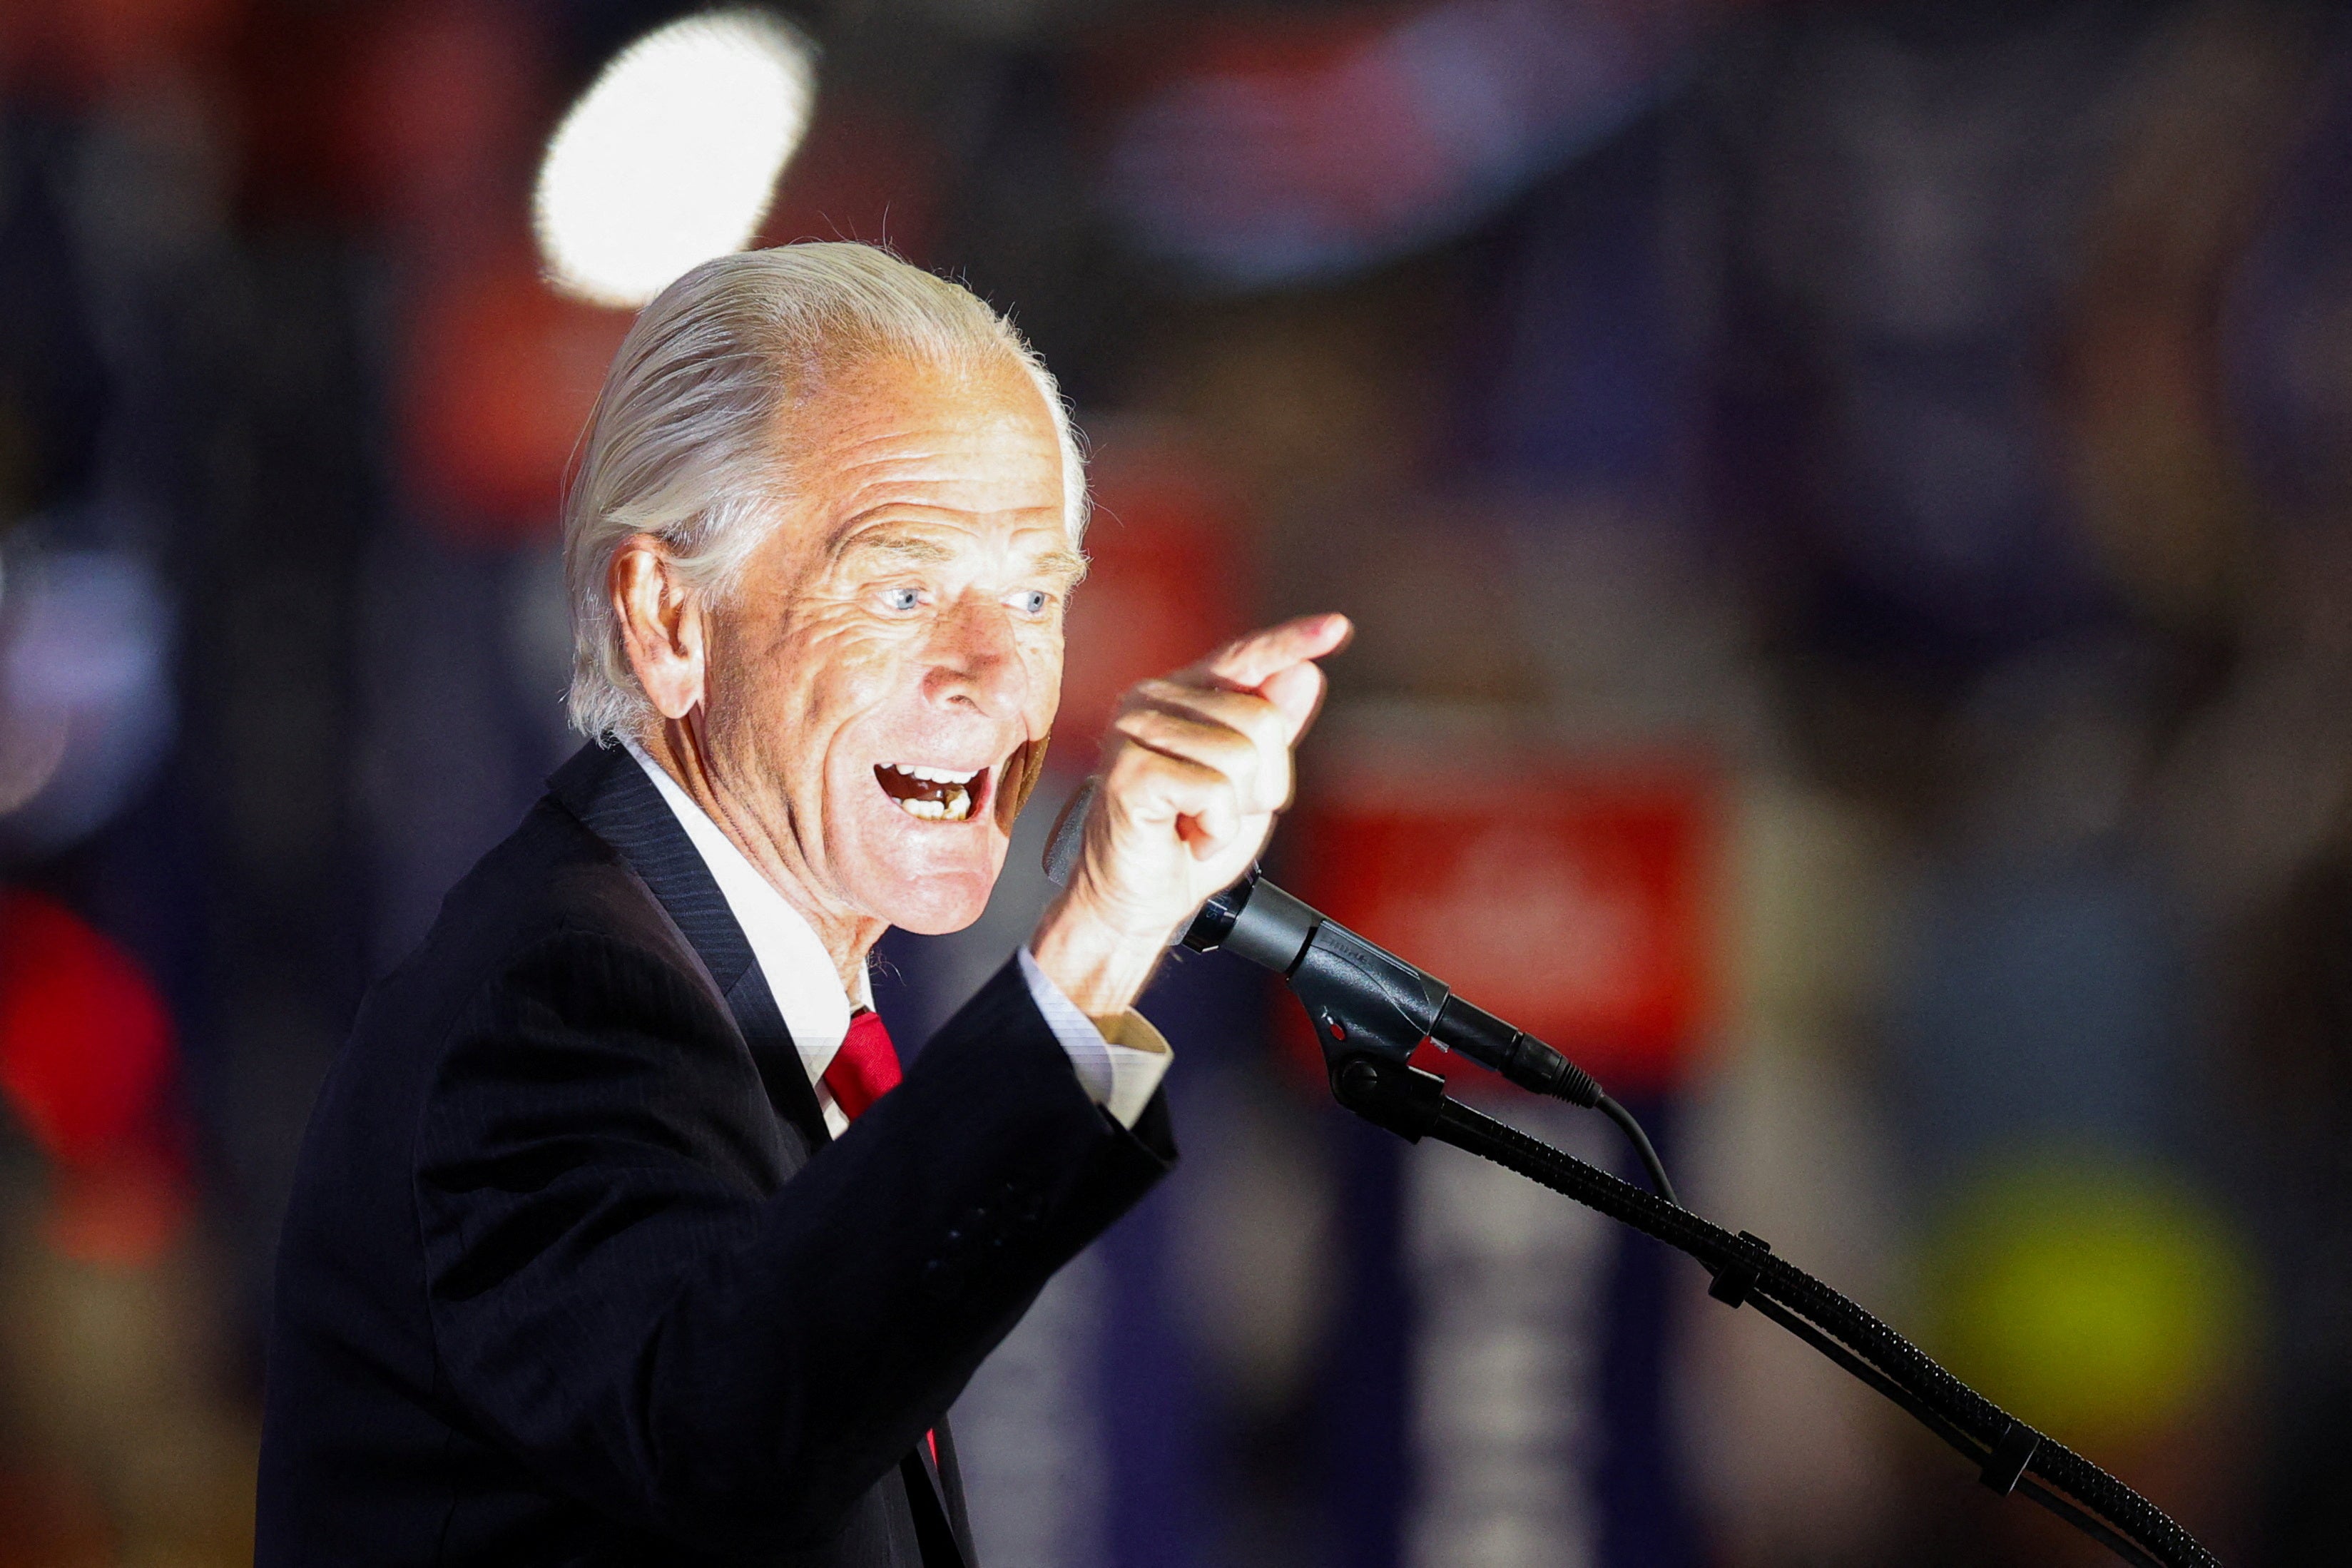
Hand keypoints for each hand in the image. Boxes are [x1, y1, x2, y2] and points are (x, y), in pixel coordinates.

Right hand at [1031, 613, 1350, 1016]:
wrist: (1133, 901)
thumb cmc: (1184, 840)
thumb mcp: (1248, 784)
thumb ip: (1272, 731)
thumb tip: (1304, 673)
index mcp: (1182, 695)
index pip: (1245, 657)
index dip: (1292, 642)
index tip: (1337, 627)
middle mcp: (1153, 701)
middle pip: (1261, 720)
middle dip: (1262, 784)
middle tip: (1218, 813)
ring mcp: (1135, 732)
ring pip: (1241, 756)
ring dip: (1235, 811)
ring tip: (1197, 825)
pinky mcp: (1130, 772)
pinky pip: (1214, 790)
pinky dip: (1215, 828)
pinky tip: (1187, 836)